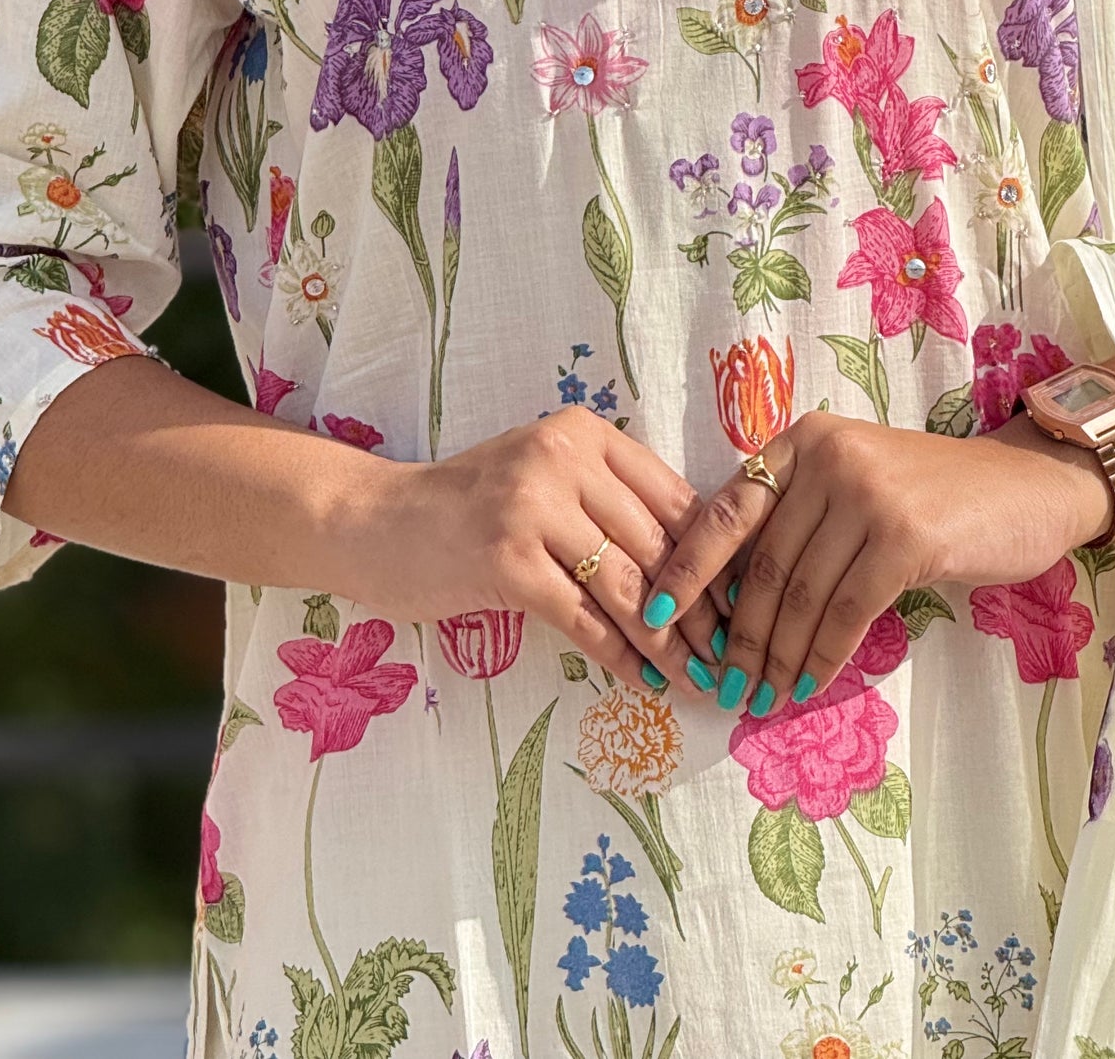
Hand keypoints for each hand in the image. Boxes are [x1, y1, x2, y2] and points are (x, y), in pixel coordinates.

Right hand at [396, 408, 727, 692]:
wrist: (375, 522)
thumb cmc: (468, 508)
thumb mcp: (544, 480)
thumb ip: (607, 503)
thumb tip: (694, 565)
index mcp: (584, 433)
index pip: (674, 497)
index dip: (713, 556)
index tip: (738, 603)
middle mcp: (563, 457)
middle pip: (657, 543)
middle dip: (699, 608)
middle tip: (727, 655)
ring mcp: (532, 506)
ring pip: (626, 585)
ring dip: (667, 642)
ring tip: (696, 679)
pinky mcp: (504, 558)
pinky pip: (582, 617)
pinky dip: (619, 656)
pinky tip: (642, 682)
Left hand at [636, 408, 1114, 720]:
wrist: (1024, 488)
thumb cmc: (933, 497)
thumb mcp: (853, 487)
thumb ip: (798, 521)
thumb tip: (728, 603)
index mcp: (803, 440)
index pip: (726, 508)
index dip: (686, 569)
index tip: (654, 619)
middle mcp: (828, 456)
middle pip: (761, 563)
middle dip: (737, 635)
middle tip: (722, 686)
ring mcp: (867, 492)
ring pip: (800, 594)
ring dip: (776, 657)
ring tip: (761, 697)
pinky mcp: (905, 535)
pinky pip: (846, 612)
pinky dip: (822, 656)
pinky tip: (810, 684)